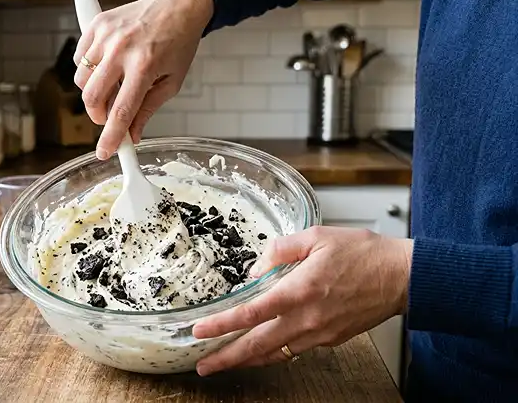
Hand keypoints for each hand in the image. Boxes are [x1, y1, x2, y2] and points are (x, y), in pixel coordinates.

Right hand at [73, 0, 213, 159]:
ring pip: (82, 80)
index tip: (105, 153)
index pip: (121, 111)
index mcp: (145, 65)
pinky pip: (79, 58)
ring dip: (93, 92)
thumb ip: (148, 109)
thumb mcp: (172, 81)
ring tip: (112, 86)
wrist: (177, 5)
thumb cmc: (178, 42)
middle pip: (93, 97)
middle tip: (109, 117)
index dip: (111, 137)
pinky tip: (106, 67)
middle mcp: (122, 49)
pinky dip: (88, 70)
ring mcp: (106, 35)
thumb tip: (132, 136)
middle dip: (98, 116)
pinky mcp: (97, 25)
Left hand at [192, 226, 412, 375]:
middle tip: (204, 365)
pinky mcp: (329, 339)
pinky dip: (273, 353)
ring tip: (225, 363)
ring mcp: (319, 333)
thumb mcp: (316, 236)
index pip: (251, 313)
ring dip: (247, 360)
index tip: (199, 331)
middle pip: (257, 346)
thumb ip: (280, 249)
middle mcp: (306, 318)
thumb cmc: (363, 254)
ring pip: (274, 353)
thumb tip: (255, 269)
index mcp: (299, 290)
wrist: (402, 277)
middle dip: (226, 358)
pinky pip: (294, 350)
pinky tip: (261, 351)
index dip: (222, 325)